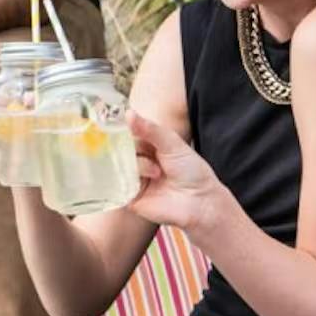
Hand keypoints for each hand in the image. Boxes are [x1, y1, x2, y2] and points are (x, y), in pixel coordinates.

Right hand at [126, 110, 235, 235]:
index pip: (128, 133)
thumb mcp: (173, 144)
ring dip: (139, 166)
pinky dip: (128, 181)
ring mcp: (133, 179)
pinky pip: (118, 185)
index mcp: (148, 146)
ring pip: (121, 165)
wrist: (199, 201)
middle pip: (121, 149)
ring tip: (158, 173)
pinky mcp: (130, 196)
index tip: (115, 123)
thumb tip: (128, 113)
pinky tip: (143, 182)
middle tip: (152, 156)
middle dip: (133, 150)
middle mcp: (139, 161)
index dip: (123, 129)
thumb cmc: (191, 171)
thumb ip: (150, 130)